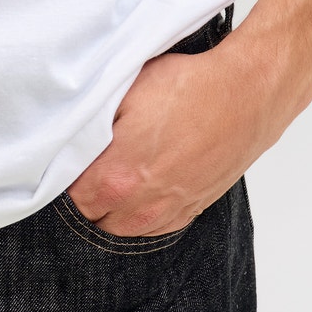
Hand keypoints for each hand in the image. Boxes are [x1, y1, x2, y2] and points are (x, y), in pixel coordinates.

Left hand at [65, 28, 300, 237]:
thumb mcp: (126, 89)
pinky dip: (140, 208)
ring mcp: (167, 213)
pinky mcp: (189, 211)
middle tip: (93, 157)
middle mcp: (140, 207)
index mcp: (116, 178)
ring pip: (120, 224)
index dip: (66, 172)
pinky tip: (144, 179)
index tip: (70, 153)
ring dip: (113, 203)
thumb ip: (90, 121)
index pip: (68, 195)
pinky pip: (150, 224)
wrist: (246, 96)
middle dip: (87, 189)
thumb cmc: (190, 87)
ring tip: (120, 166)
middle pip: (92, 213)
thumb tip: (69, 135)